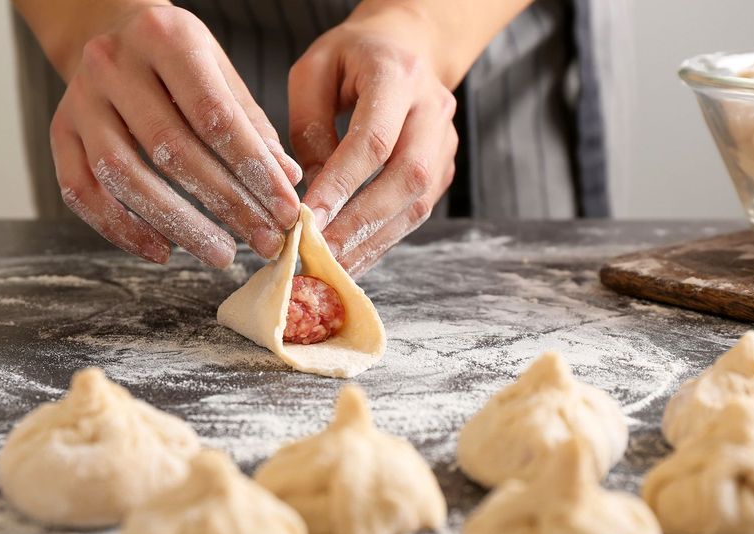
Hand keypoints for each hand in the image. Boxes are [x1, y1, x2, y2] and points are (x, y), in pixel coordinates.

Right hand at [47, 4, 301, 267]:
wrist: (109, 29)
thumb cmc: (177, 57)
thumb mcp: (221, 71)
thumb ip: (251, 123)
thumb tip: (286, 178)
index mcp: (165, 38)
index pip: (215, 115)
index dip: (254, 170)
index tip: (285, 210)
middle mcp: (113, 64)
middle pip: (171, 150)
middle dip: (225, 205)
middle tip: (262, 241)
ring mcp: (80, 99)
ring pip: (123, 176)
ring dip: (177, 225)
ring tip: (220, 254)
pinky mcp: (59, 131)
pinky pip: (82, 192)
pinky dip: (122, 229)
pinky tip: (162, 250)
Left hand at [289, 3, 457, 277]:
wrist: (405, 47)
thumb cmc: (351, 59)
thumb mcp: (314, 71)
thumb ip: (309, 125)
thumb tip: (313, 189)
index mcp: (398, 75)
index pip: (374, 140)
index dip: (342, 184)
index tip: (308, 218)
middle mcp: (432, 109)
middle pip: (405, 178)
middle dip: (360, 223)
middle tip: (320, 253)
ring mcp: (445, 141)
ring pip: (418, 203)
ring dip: (373, 241)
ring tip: (334, 266)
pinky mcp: (444, 167)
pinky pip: (417, 212)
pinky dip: (383, 239)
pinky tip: (354, 257)